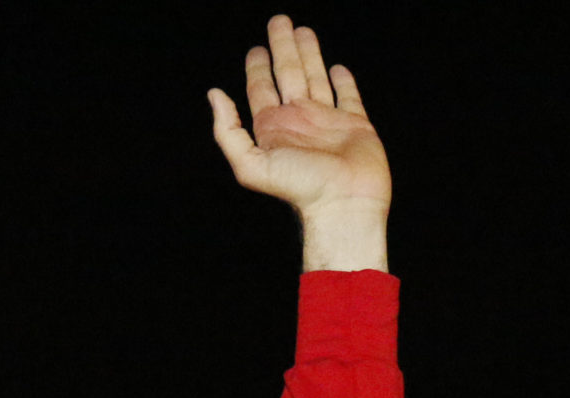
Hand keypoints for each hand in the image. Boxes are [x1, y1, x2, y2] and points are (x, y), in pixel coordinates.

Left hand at [206, 16, 389, 271]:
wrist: (343, 203)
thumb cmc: (299, 188)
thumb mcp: (250, 164)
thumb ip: (228, 130)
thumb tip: (213, 94)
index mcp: (273, 127)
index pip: (260, 88)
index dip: (257, 67)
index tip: (257, 48)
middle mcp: (298, 120)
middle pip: (287, 74)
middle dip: (282, 48)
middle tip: (279, 21)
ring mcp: (327, 121)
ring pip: (315, 78)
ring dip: (309, 55)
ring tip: (303, 31)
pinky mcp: (355, 125)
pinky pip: (349, 96)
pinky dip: (343, 80)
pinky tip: (337, 68)